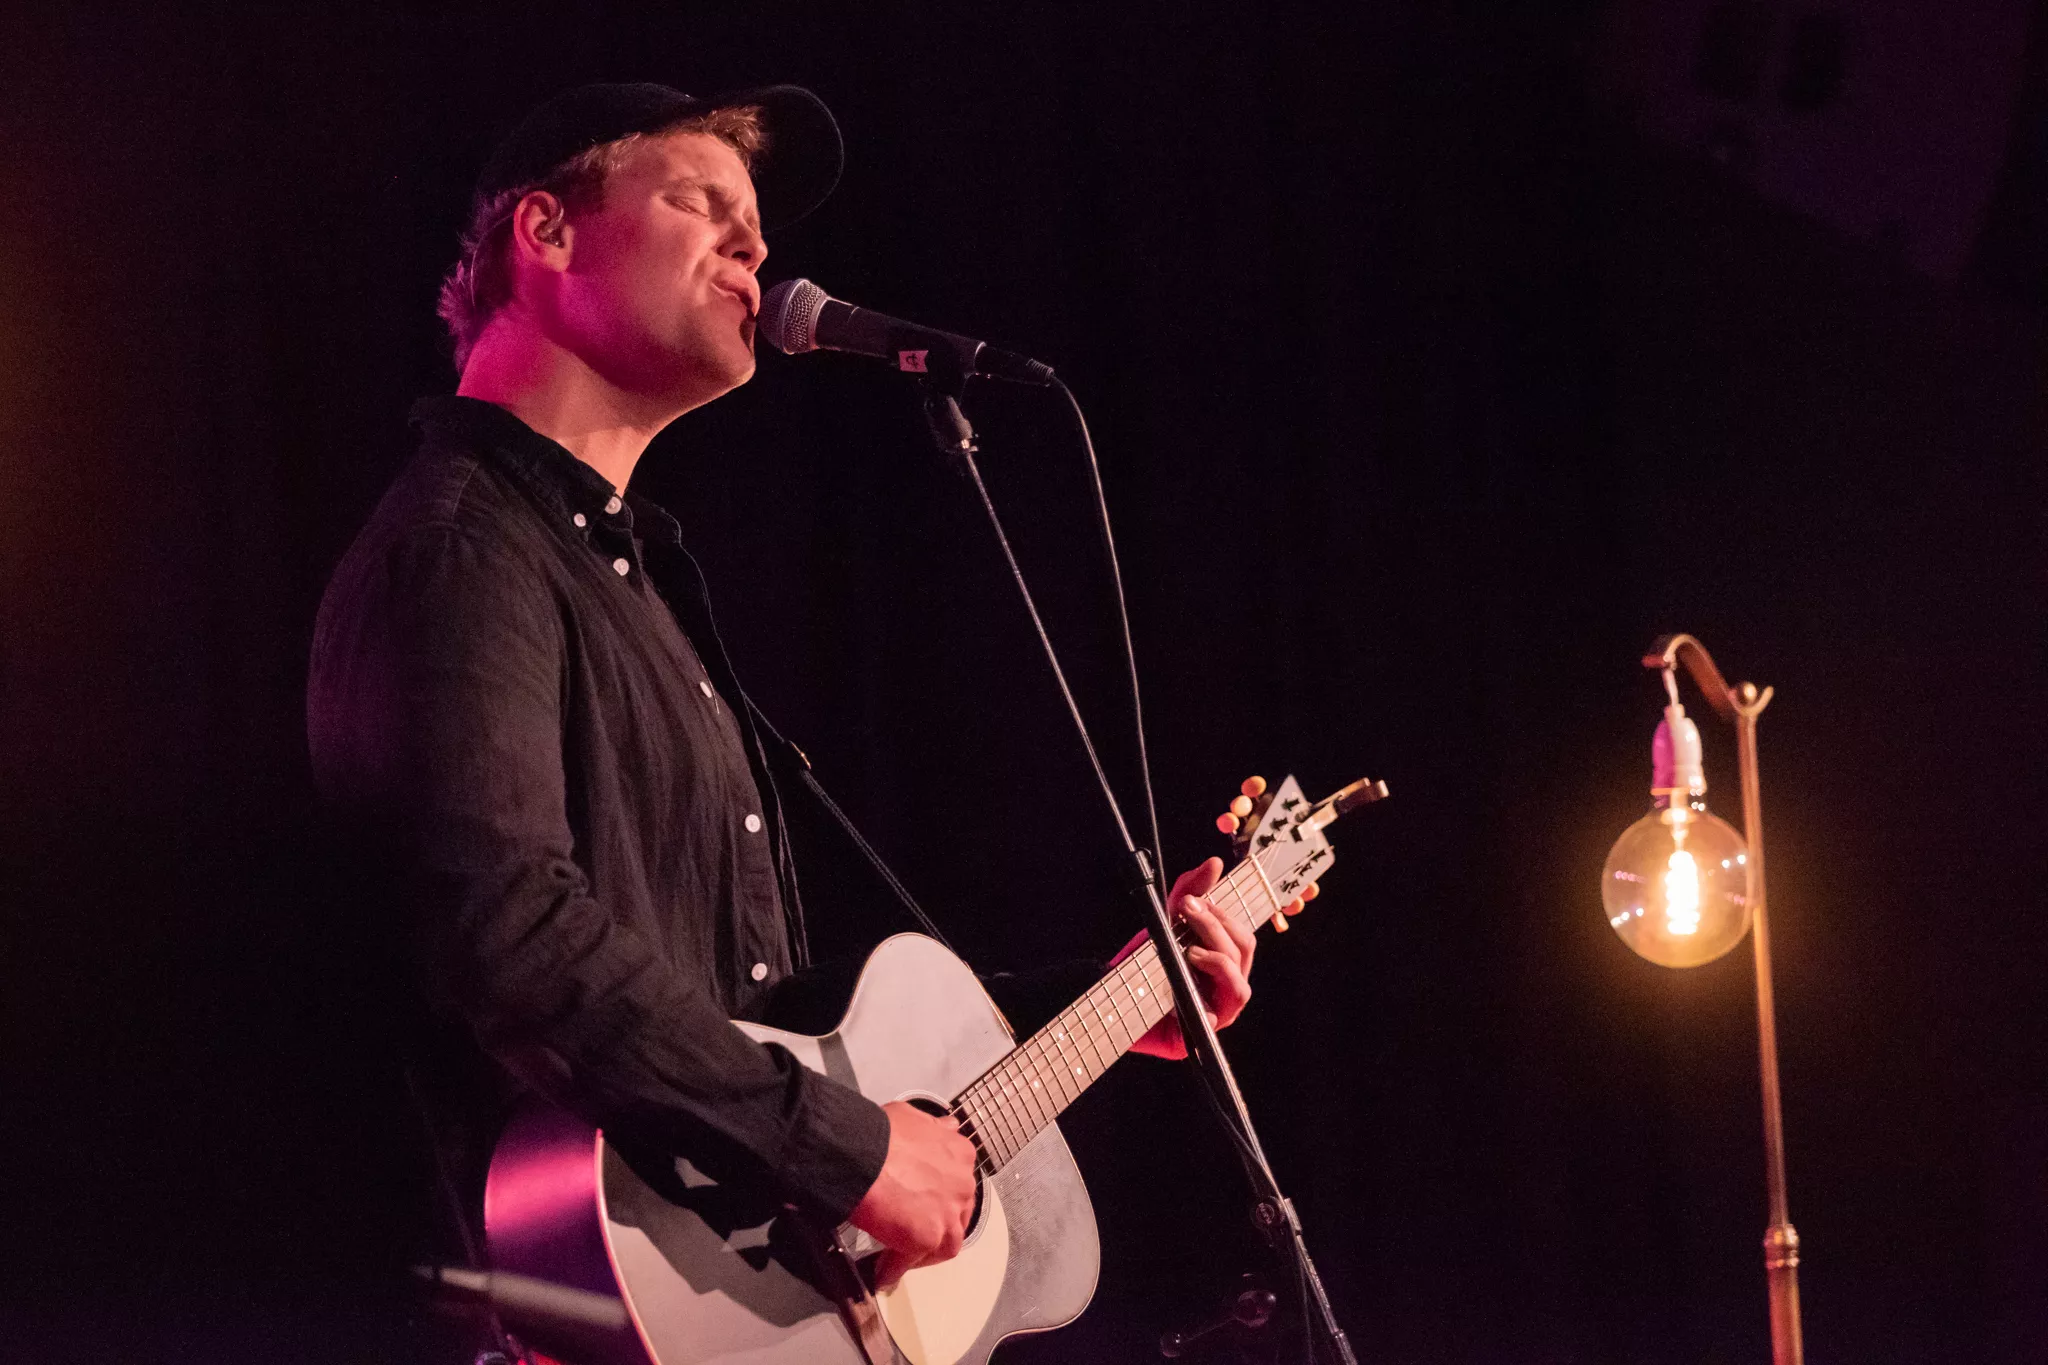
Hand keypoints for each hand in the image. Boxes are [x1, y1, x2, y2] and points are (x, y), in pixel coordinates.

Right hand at [847, 1100, 978, 1289]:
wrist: (859, 1152)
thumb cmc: (877, 1134)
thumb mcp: (913, 1118)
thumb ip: (934, 1127)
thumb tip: (945, 1126)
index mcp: (959, 1154)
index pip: (958, 1184)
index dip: (940, 1198)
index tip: (924, 1204)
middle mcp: (961, 1184)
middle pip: (957, 1215)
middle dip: (937, 1226)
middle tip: (912, 1232)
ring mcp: (948, 1213)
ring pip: (946, 1243)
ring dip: (923, 1253)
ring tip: (900, 1258)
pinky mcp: (928, 1237)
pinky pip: (911, 1261)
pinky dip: (896, 1268)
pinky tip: (881, 1271)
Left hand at [1127, 857, 1258, 1059]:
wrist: (1106, 1001)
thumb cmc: (1140, 966)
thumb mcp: (1163, 923)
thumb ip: (1188, 892)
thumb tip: (1215, 864)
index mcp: (1222, 963)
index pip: (1243, 937)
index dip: (1227, 916)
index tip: (1193, 900)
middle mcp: (1224, 989)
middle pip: (1245, 954)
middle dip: (1218, 928)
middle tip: (1188, 912)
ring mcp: (1215, 1014)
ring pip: (1240, 987)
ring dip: (1219, 960)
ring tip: (1189, 949)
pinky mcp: (1197, 1035)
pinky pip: (1215, 1018)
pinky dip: (1205, 999)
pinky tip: (1186, 980)